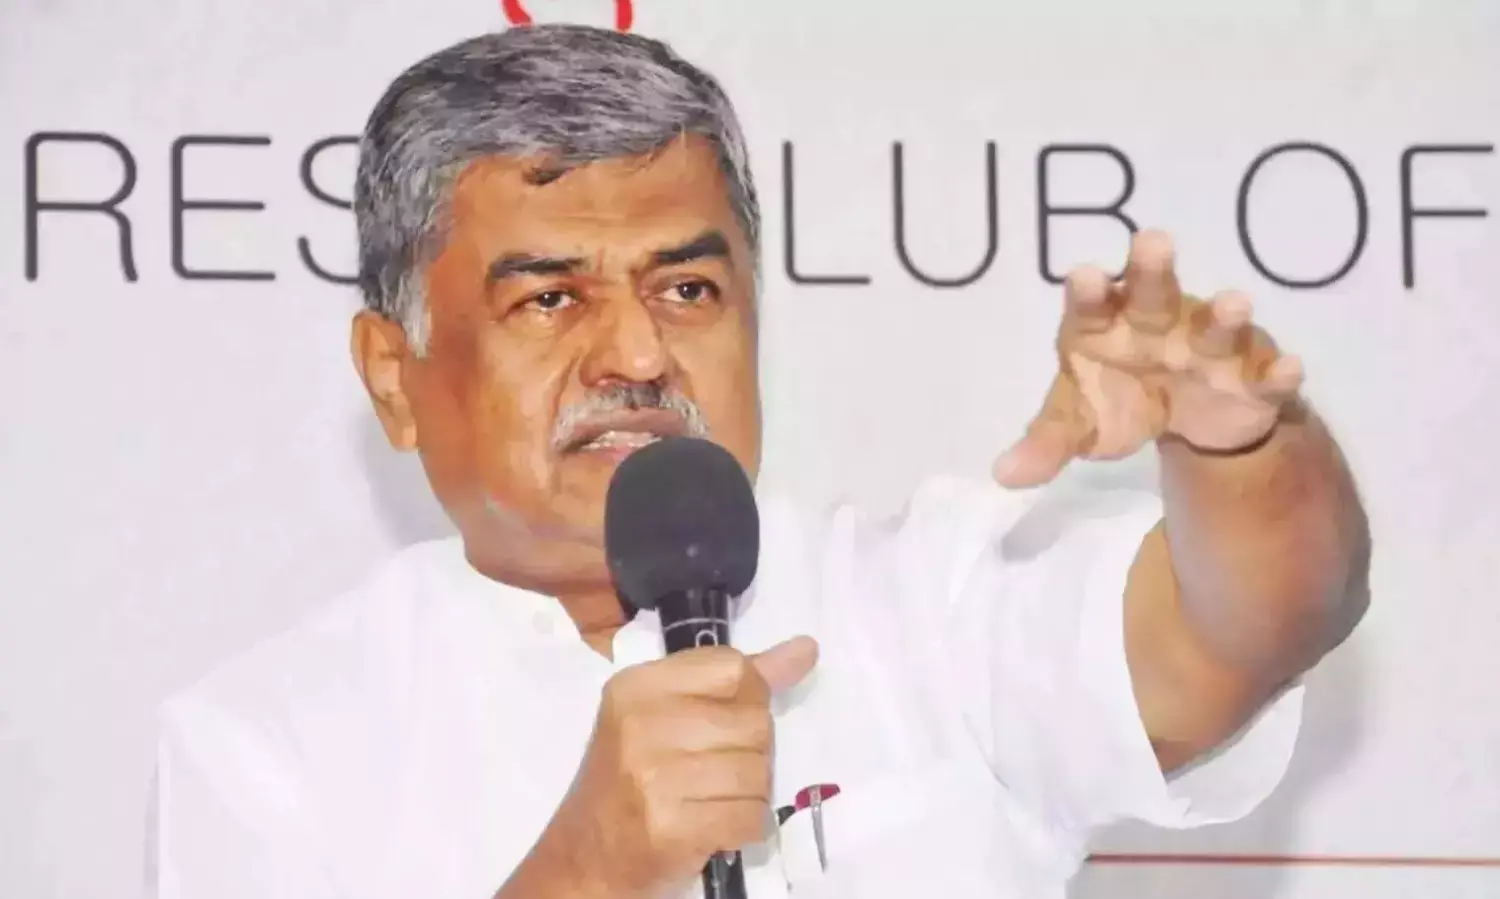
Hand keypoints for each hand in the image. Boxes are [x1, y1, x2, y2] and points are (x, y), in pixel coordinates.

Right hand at [548, 637, 818, 898]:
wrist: (586, 855)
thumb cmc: (631, 778)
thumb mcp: (667, 714)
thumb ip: (735, 681)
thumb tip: (806, 649)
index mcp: (639, 685)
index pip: (734, 669)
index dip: (747, 699)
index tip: (724, 724)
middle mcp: (643, 724)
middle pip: (754, 722)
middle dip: (750, 753)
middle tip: (712, 772)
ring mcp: (655, 777)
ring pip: (758, 772)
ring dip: (748, 794)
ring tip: (711, 800)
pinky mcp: (671, 827)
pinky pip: (751, 817)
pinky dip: (744, 827)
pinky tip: (715, 826)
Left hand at [993, 230, 1304, 487]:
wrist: (1189, 417)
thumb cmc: (1121, 397)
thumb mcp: (1079, 423)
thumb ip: (1046, 443)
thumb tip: (1004, 475)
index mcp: (1107, 324)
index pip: (1092, 305)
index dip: (1088, 293)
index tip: (1081, 277)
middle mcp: (1159, 323)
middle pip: (1154, 292)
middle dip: (1153, 270)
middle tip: (1151, 241)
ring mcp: (1209, 345)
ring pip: (1218, 327)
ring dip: (1225, 316)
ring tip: (1233, 303)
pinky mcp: (1252, 376)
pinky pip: (1268, 373)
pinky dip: (1279, 372)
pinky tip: (1290, 369)